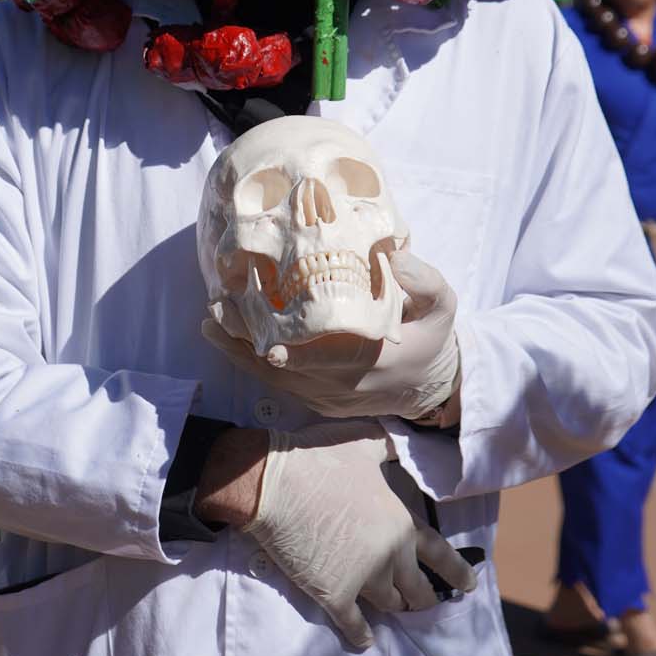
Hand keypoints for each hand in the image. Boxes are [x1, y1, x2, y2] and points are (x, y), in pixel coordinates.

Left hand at [202, 249, 461, 422]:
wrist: (429, 386)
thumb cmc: (432, 336)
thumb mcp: (443, 304)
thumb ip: (423, 280)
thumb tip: (394, 254)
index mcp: (374, 360)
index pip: (329, 357)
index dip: (296, 348)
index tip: (265, 333)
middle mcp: (344, 385)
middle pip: (288, 365)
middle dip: (250, 336)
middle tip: (219, 305)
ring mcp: (326, 398)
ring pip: (274, 377)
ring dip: (240, 347)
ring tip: (212, 318)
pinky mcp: (315, 401)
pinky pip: (277, 383)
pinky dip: (249, 359)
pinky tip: (225, 336)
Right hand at [243, 421, 477, 648]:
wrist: (274, 484)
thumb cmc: (320, 458)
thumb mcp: (365, 442)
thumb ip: (389, 450)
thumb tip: (401, 443)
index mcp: (402, 523)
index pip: (441, 555)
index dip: (457, 572)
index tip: (468, 585)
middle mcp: (391, 556)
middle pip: (417, 590)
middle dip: (423, 598)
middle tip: (423, 602)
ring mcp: (363, 579)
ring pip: (389, 605)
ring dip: (393, 608)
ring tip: (393, 608)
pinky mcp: (334, 595)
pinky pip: (354, 625)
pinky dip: (361, 635)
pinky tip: (366, 640)